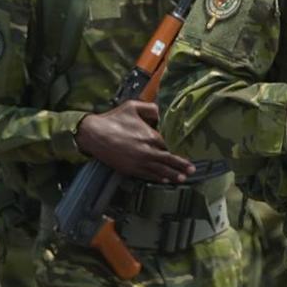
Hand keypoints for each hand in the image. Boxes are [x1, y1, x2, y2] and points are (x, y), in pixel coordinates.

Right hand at [76, 101, 195, 183]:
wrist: (94, 134)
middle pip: (168, 160)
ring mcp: (139, 162)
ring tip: (183, 178)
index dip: (174, 147)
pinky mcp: (130, 169)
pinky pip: (147, 175)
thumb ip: (150, 108)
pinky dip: (158, 178)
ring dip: (172, 175)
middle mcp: (147, 151)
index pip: (167, 144)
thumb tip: (160, 113)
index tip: (184, 150)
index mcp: (150, 136)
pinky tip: (165, 180)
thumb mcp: (133, 106)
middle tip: (192, 169)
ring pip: (160, 170)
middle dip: (181, 165)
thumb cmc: (113, 119)